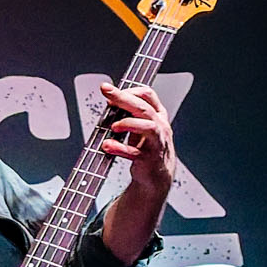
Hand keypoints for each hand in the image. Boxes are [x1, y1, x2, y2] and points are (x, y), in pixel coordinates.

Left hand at [97, 82, 176, 203]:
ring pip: (148, 127)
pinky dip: (120, 148)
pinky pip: (135, 152)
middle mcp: (160, 126)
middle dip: (124, 98)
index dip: (130, 91)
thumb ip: (129, 113)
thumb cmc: (147, 148)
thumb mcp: (141, 127)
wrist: (157, 176)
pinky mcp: (148, 159)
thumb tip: (111, 100)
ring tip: (113, 126)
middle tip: (107, 92)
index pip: (148, 95)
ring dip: (128, 123)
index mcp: (158, 115)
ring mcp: (156, 143)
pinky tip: (107, 145)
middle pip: (144, 108)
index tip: (111, 92)